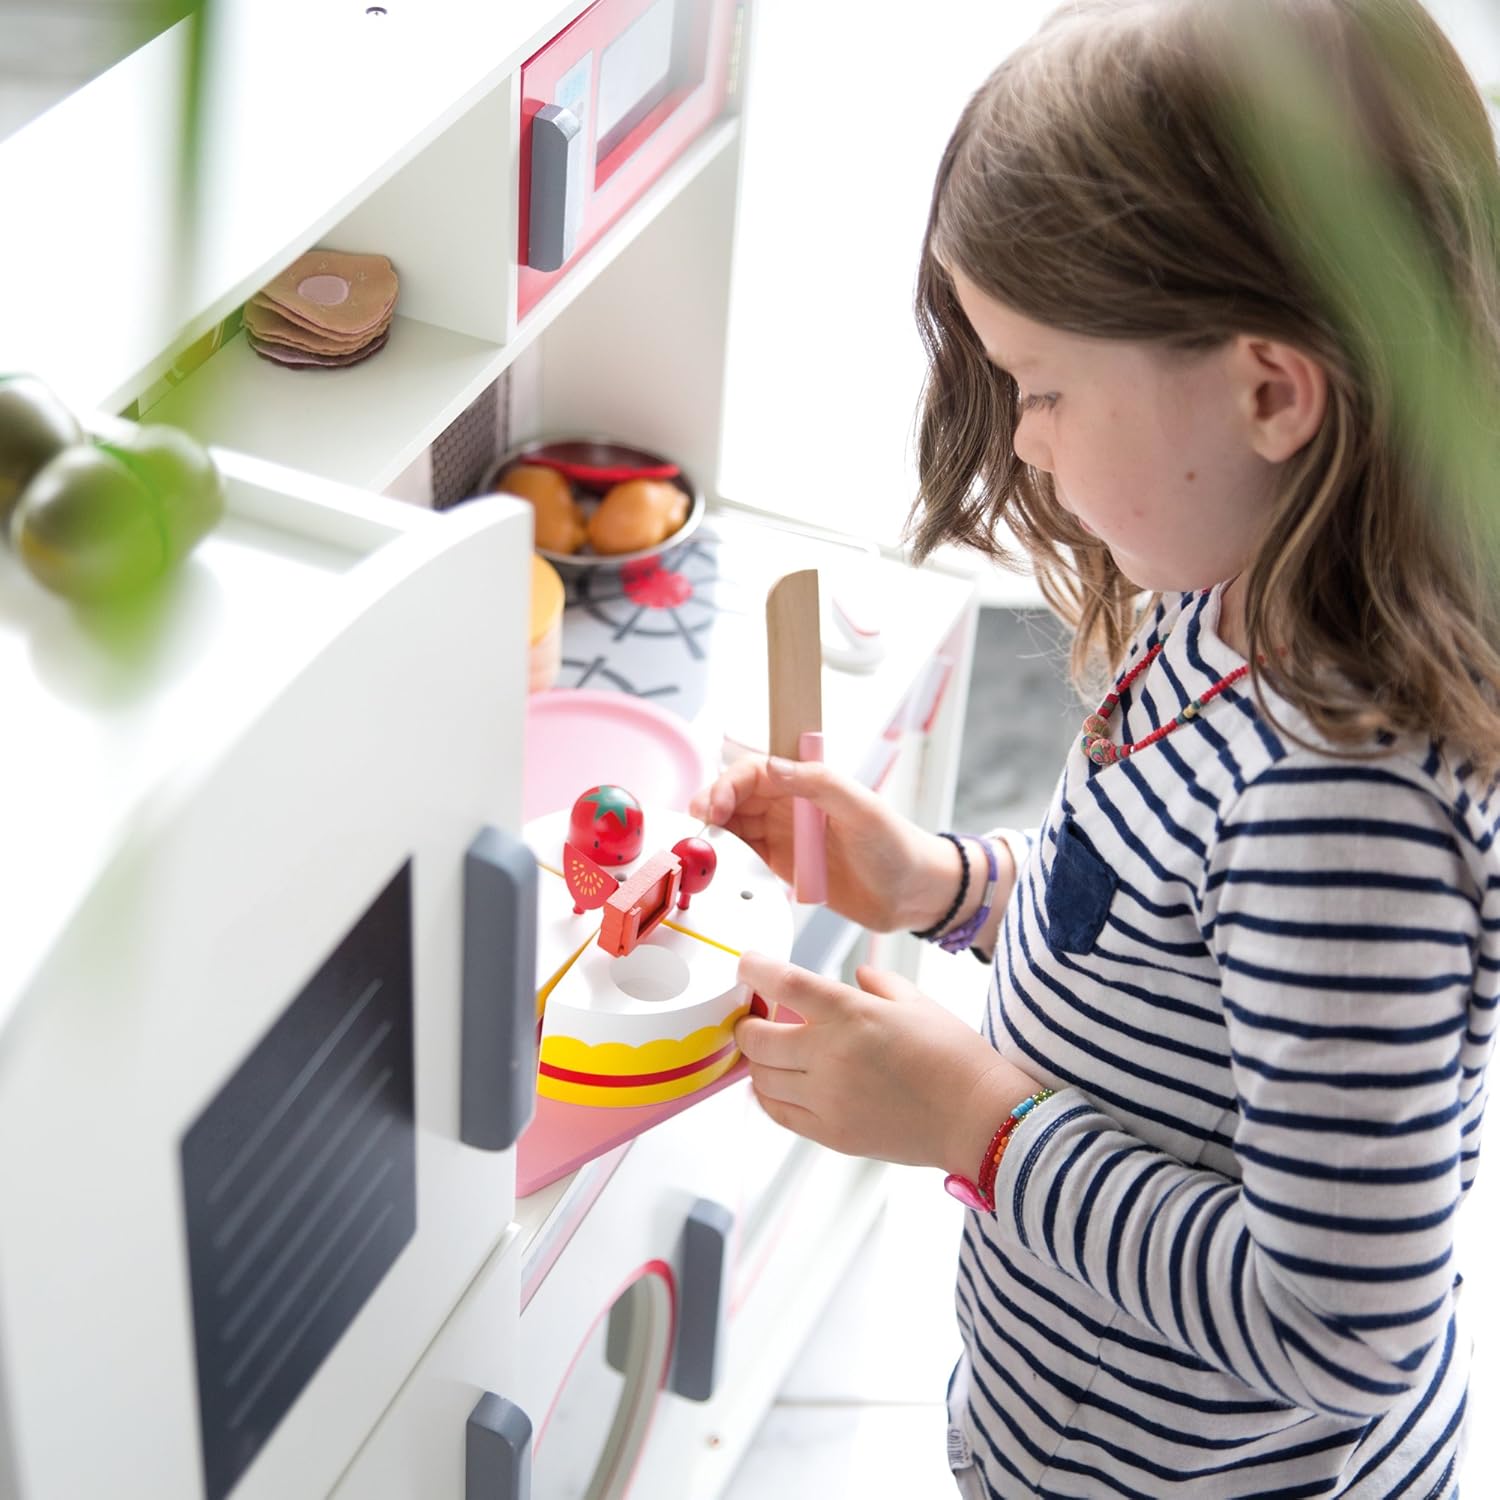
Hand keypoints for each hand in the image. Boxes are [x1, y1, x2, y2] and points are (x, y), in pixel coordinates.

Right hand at [690, 755, 961, 932]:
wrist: (912, 895)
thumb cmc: (897, 846)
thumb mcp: (862, 808)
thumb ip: (819, 783)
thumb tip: (774, 766)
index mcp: (809, 782)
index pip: (755, 771)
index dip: (728, 784)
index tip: (715, 805)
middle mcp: (791, 805)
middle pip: (736, 796)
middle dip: (711, 806)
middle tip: (698, 827)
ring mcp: (783, 835)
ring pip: (734, 825)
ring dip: (713, 832)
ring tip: (700, 847)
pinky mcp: (781, 866)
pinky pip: (744, 856)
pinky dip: (726, 857)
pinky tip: (716, 863)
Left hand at [733, 951, 1043, 1176]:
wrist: (979, 1118)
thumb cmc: (955, 1056)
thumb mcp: (917, 1002)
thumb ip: (879, 983)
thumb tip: (857, 974)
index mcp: (852, 1013)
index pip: (783, 983)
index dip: (754, 969)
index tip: (747, 964)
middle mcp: (831, 1055)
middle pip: (757, 1038)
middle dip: (747, 1024)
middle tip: (755, 1017)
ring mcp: (828, 1098)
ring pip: (761, 1078)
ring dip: (757, 1061)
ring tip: (769, 1052)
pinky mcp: (831, 1134)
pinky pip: (778, 1113)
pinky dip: (767, 1096)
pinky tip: (776, 1085)